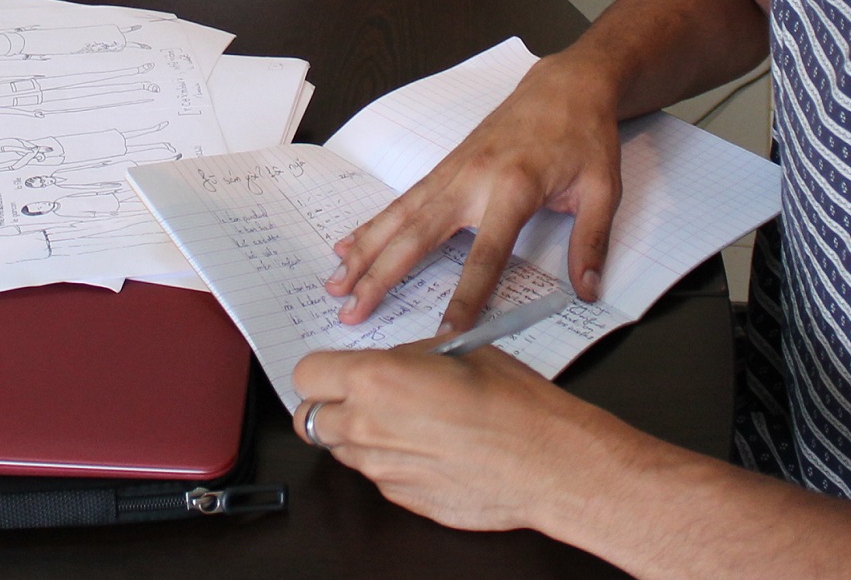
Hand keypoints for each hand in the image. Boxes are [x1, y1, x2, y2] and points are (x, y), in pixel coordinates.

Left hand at [290, 344, 632, 532]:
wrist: (545, 460)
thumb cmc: (509, 401)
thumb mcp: (453, 350)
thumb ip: (405, 359)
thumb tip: (389, 365)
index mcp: (373, 380)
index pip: (305, 375)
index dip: (322, 371)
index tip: (340, 369)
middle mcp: (365, 428)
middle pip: (309, 420)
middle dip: (329, 406)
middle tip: (362, 396)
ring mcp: (380, 470)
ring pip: (341, 450)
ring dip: (358, 435)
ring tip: (406, 422)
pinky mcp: (400, 499)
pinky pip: (377, 475)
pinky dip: (391, 461)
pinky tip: (430, 450)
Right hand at [326, 52, 623, 331]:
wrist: (565, 84)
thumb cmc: (585, 136)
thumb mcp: (603, 189)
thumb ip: (591, 242)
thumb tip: (587, 291)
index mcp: (514, 189)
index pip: (486, 255)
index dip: (467, 296)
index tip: (446, 332)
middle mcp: (473, 179)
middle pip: (418, 235)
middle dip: (382, 276)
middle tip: (353, 313)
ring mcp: (453, 170)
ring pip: (400, 217)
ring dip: (365, 251)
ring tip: (336, 283)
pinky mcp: (446, 166)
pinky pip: (403, 201)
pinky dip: (373, 224)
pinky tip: (349, 244)